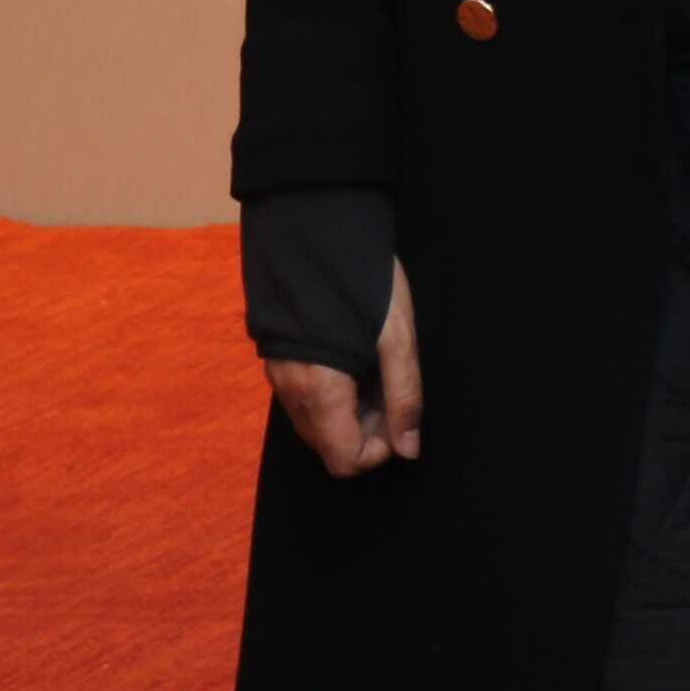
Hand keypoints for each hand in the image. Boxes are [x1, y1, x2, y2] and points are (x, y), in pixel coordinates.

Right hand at [265, 261, 426, 476]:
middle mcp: (290, 391)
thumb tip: (409, 448)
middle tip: (393, 388)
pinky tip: (358, 360)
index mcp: (318, 390)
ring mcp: (280, 376)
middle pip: (330, 446)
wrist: (312, 230)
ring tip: (379, 369)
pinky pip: (307, 399)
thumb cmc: (363, 280)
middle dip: (368, 429)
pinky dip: (335, 394)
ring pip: (318, 424)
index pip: (344, 460)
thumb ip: (404, 396)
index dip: (381, 447)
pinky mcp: (281, 359)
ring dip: (353, 412)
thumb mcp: (398, 338)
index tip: (401, 413)